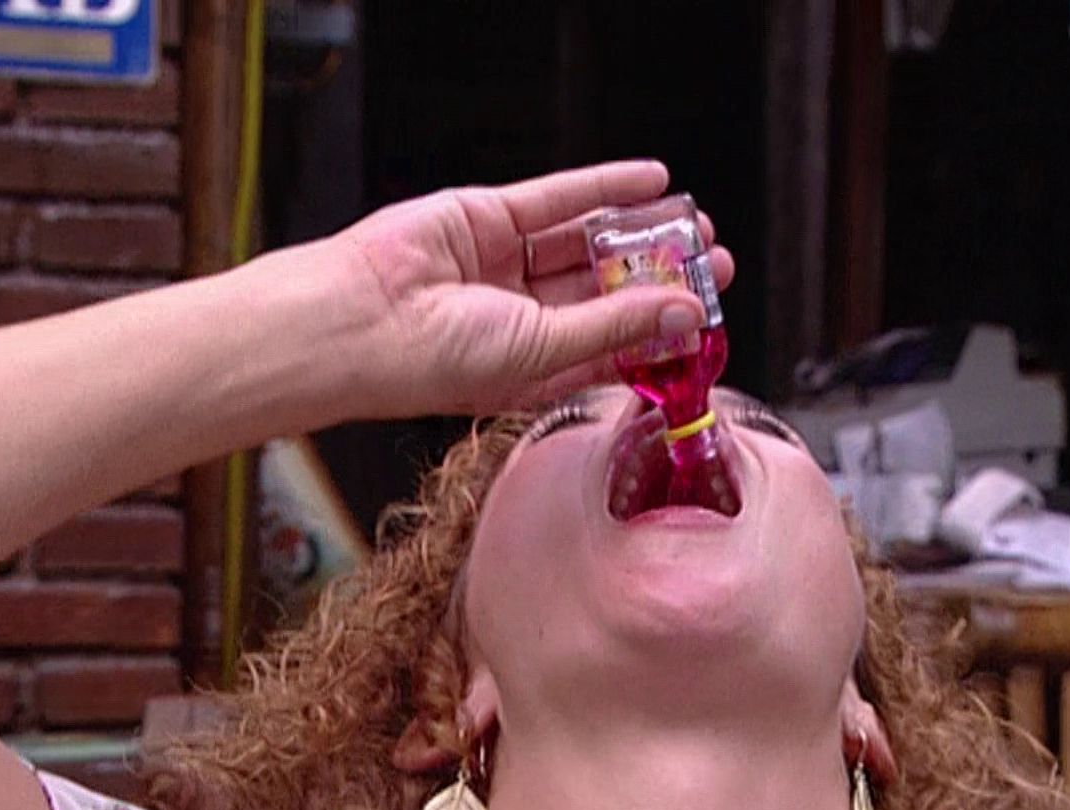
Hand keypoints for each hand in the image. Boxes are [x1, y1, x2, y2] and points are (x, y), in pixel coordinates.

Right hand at [327, 161, 735, 416]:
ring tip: (693, 225)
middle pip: (607, 292)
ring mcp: (504, 267)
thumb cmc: (430, 362)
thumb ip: (615, 327)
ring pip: (587, 243)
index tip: (706, 313)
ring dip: (640, 233)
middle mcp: (521, 319)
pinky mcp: (489, 219)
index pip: (612, 348)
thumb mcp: (543, 352)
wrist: (357, 323)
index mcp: (534, 368)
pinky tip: (650, 182)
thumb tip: (684, 311)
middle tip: (711, 262)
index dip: (661, 330)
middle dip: (661, 277)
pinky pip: (558, 199)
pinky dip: (604, 187)